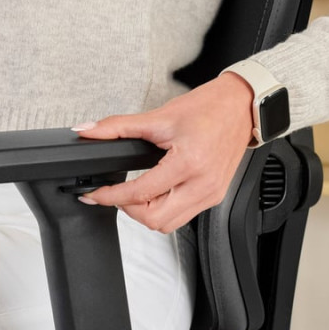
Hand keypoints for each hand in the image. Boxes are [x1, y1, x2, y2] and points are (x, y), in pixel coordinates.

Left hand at [73, 73, 254, 232]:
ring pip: (168, 224)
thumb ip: (118, 127)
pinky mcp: (214, 196)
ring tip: (135, 193)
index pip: (140, 193)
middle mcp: (202, 184)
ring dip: (146, 213)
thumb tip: (87, 130)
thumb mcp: (159, 116)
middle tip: (117, 194)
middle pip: (154, 219)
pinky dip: (163, 210)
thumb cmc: (209, 108)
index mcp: (188, 163)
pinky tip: (155, 193)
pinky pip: (182, 216)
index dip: (111, 196)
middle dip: (129, 209)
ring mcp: (211, 193)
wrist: (241, 105)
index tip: (95, 194)